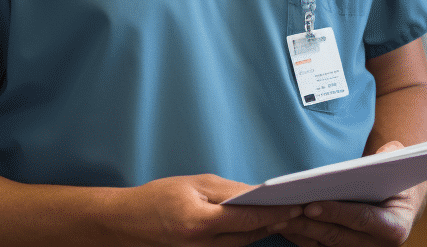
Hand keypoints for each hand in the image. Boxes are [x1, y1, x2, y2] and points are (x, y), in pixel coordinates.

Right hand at [111, 174, 302, 246]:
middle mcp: (202, 246)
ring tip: (285, 215)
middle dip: (275, 222)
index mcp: (200, 223)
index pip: (248, 218)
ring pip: (243, 244)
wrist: (127, 222)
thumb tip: (258, 193)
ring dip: (263, 230)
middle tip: (298, 209)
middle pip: (250, 235)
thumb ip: (229, 192)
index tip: (295, 205)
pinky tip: (258, 224)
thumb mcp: (195, 185)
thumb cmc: (158, 198)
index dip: (275, 212)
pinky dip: (246, 236)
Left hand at [272, 142, 426, 246]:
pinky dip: (301, 237)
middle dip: (310, 224)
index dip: (336, 213)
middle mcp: (378, 246)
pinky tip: (284, 225)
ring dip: (300, 232)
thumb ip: (392, 156)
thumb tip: (379, 155)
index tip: (311, 205)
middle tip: (286, 210)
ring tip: (277, 218)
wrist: (400, 202)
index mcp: (395, 227)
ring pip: (325, 245)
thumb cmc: (396, 178)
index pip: (362, 219)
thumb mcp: (399, 164)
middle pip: (337, 236)